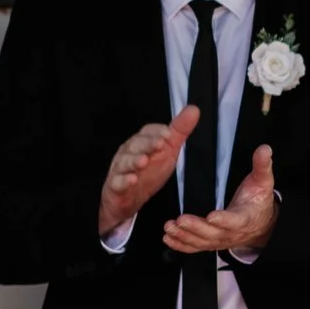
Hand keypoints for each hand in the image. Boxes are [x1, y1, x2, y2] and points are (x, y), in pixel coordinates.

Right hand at [98, 106, 197, 236]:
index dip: (157, 132)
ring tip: (143, 161)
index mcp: (141, 143)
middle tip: (160, 144)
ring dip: (134, 161)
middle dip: (147, 144)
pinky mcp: (116, 186)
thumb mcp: (167, 150)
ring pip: (125, 162)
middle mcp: (129, 153)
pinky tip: (132, 180)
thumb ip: (179, 131)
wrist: (128, 198)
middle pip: (135, 145)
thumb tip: (193, 110)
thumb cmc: (147, 172)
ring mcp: (121, 169)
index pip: (147, 132)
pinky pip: (118, 182)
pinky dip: (124, 181)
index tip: (169, 133)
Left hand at [166, 144, 277, 254]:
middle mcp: (231, 232)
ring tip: (169, 227)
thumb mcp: (263, 182)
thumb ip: (262, 166)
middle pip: (213, 233)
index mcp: (245, 217)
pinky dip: (181, 245)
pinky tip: (168, 238)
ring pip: (201, 241)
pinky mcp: (210, 243)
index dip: (224, 220)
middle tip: (180, 220)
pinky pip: (194, 247)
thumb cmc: (258, 201)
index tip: (212, 216)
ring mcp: (219, 240)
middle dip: (196, 228)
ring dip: (184, 236)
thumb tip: (264, 149)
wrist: (260, 223)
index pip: (235, 220)